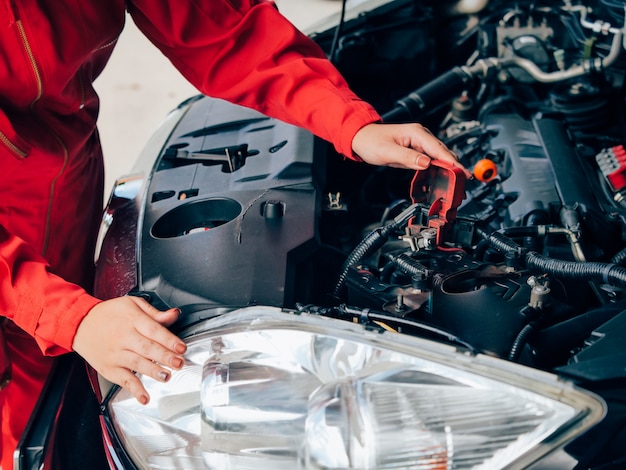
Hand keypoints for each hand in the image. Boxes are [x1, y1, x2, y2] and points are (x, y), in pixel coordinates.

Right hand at [72, 296, 186, 404]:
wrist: (79, 323)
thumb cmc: (109, 314)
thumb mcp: (132, 304)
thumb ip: (155, 313)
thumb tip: (175, 314)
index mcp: (133, 319)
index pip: (154, 330)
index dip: (169, 339)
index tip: (182, 348)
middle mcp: (124, 337)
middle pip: (147, 348)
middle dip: (165, 357)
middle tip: (179, 363)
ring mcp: (115, 354)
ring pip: (136, 364)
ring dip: (153, 371)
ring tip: (166, 376)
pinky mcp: (109, 368)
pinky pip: (123, 380)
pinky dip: (134, 390)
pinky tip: (145, 397)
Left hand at [352, 123, 471, 177]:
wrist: (361, 138)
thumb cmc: (371, 141)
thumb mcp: (388, 152)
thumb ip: (408, 158)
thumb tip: (426, 163)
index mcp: (417, 133)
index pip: (439, 149)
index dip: (453, 162)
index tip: (463, 172)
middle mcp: (421, 136)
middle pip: (443, 153)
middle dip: (454, 167)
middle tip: (464, 182)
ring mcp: (420, 143)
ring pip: (439, 157)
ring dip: (448, 169)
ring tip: (457, 182)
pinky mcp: (416, 151)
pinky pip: (431, 160)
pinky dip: (438, 168)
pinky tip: (443, 177)